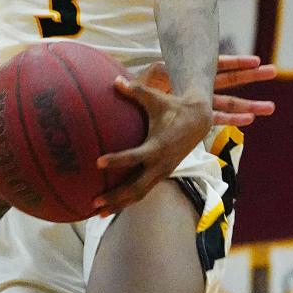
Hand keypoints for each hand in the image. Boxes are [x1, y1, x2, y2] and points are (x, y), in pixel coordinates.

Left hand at [93, 82, 210, 214]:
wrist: (199, 120)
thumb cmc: (173, 106)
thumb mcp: (156, 98)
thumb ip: (136, 91)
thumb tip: (115, 80)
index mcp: (158, 146)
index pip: (135, 157)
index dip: (117, 160)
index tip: (98, 162)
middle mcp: (161, 164)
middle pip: (137, 187)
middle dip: (116, 196)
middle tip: (94, 202)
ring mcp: (162, 172)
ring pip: (139, 194)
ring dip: (119, 204)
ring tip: (96, 212)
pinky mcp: (160, 175)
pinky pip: (142, 191)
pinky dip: (126, 200)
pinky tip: (109, 205)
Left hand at [141, 54, 275, 126]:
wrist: (131, 112)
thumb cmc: (136, 93)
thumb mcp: (144, 85)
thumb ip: (147, 82)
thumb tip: (136, 78)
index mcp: (185, 72)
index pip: (214, 65)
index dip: (235, 62)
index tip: (256, 60)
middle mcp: (193, 85)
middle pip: (226, 79)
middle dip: (249, 75)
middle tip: (274, 71)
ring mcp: (196, 101)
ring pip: (226, 100)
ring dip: (248, 104)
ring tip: (270, 107)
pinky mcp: (194, 116)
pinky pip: (217, 116)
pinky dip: (232, 118)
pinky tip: (249, 120)